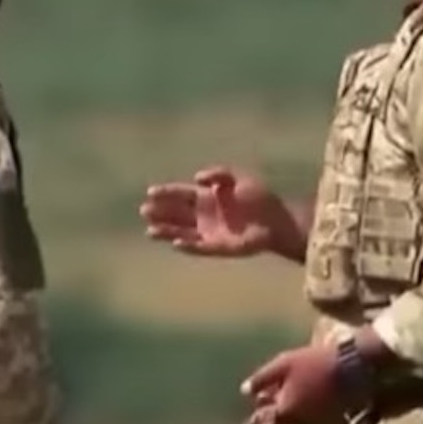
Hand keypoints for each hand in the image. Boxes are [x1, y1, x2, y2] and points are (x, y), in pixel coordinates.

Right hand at [139, 166, 289, 257]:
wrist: (279, 221)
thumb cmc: (260, 198)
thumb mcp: (239, 178)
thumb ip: (218, 174)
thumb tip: (196, 178)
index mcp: (207, 197)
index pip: (181, 194)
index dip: (166, 193)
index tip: (150, 192)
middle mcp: (204, 216)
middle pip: (176, 214)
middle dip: (160, 212)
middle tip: (144, 210)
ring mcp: (210, 232)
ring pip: (182, 232)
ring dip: (166, 231)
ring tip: (150, 230)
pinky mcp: (218, 248)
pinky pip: (199, 248)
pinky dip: (187, 246)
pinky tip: (176, 243)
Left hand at [241, 344, 347, 423]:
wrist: (352, 367)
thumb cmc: (314, 363)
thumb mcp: (282, 365)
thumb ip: (261, 379)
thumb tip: (244, 391)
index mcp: (285, 413)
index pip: (264, 418)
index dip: (261, 406)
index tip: (263, 394)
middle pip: (281, 422)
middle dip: (277, 408)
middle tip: (280, 388)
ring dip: (294, 411)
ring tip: (297, 389)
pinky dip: (309, 414)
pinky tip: (312, 396)